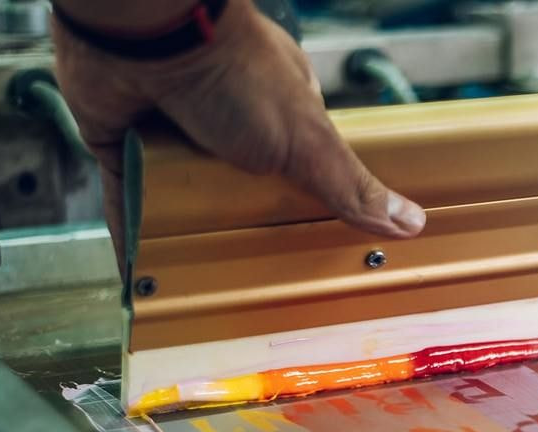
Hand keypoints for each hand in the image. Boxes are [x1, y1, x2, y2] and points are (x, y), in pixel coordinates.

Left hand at [51, 0, 425, 260]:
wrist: (146, 34)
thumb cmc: (235, 72)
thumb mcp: (311, 142)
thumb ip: (353, 188)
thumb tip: (413, 223)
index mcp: (277, 111)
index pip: (298, 167)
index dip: (303, 205)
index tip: (311, 250)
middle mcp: (223, 120)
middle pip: (240, 190)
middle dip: (246, 228)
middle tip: (257, 280)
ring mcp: (171, 132)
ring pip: (182, 198)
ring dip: (186, 236)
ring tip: (199, 291)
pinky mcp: (123, 144)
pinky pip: (127, 200)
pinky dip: (132, 235)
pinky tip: (141, 278)